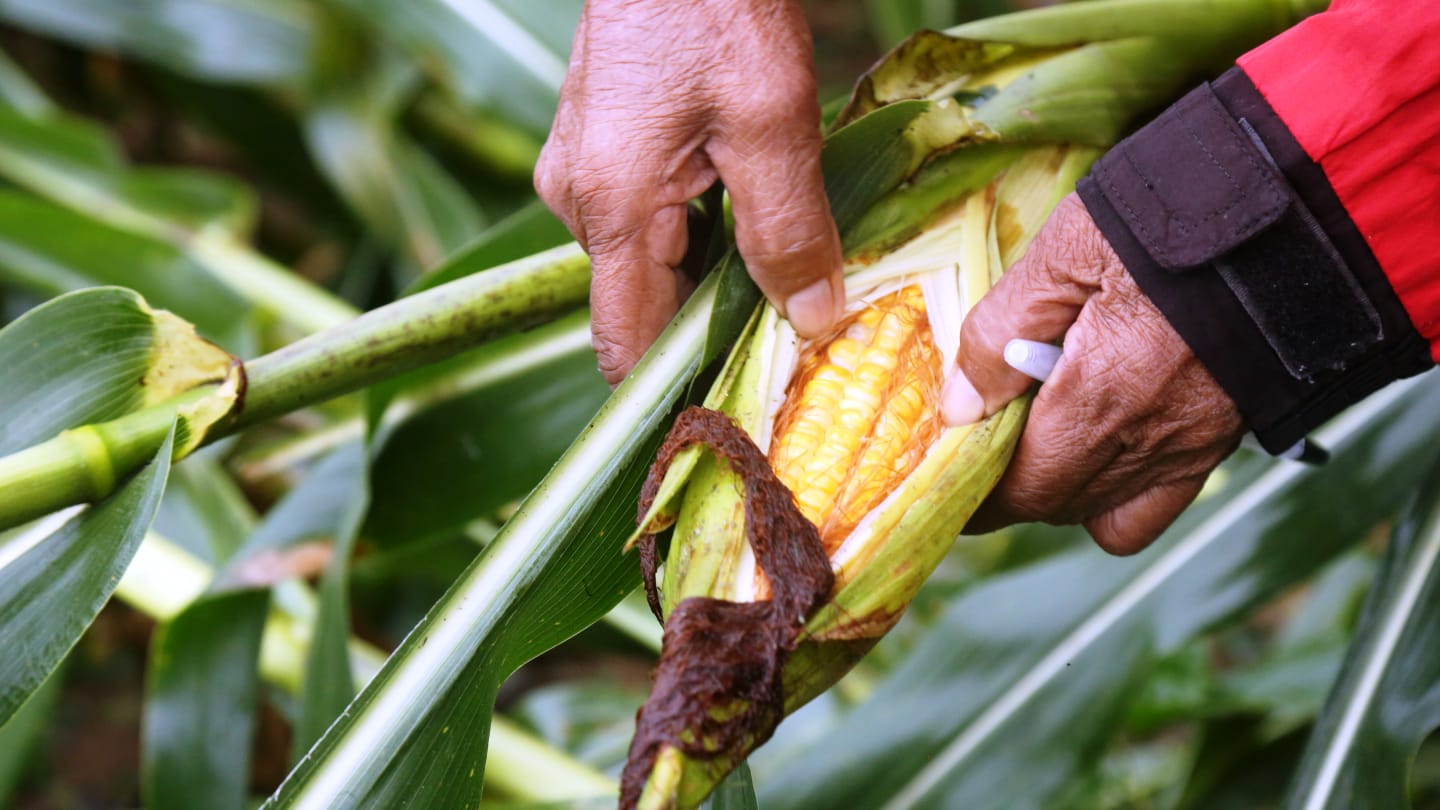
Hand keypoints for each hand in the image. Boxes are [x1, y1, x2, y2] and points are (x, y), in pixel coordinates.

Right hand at [536, 0, 844, 384]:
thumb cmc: (715, 4)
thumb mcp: (772, 120)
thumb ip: (788, 231)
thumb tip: (811, 320)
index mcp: (611, 207)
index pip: (625, 346)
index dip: (674, 396)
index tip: (731, 424)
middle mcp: (578, 200)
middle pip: (639, 307)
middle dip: (706, 333)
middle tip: (788, 347)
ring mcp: (581, 171)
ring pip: (645, 263)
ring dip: (705, 280)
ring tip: (781, 279)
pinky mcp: (597, 146)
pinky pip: (643, 220)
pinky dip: (693, 236)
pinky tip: (746, 216)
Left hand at [942, 193, 1245, 553]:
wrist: (1296, 215)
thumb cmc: (1173, 222)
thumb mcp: (1066, 252)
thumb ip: (1001, 331)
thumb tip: (960, 407)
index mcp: (1099, 402)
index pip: (1019, 489)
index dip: (974, 493)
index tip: (944, 471)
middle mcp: (1148, 445)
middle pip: (1055, 505)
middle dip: (1008, 489)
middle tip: (976, 450)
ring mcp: (1190, 450)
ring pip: (1102, 510)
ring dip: (1057, 488)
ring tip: (1035, 437)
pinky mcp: (1222, 439)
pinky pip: (1156, 501)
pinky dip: (1116, 491)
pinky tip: (1100, 438)